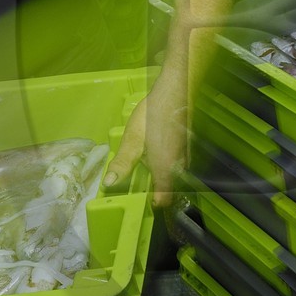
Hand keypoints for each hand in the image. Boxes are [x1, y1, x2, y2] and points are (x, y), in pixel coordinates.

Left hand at [103, 74, 188, 207]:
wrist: (176, 91)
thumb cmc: (153, 116)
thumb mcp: (133, 139)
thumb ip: (122, 163)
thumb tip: (109, 183)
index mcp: (165, 169)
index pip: (165, 199)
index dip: (154, 204)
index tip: (142, 201)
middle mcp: (179, 166)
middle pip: (169, 187)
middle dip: (155, 188)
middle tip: (137, 182)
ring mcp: (185, 155)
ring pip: (173, 173)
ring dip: (160, 174)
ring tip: (144, 165)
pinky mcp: (186, 145)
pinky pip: (177, 162)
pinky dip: (166, 162)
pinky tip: (154, 149)